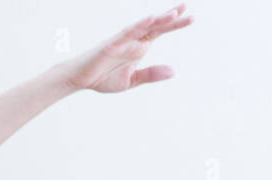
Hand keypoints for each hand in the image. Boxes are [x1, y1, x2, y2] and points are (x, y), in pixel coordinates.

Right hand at [56, 4, 193, 93]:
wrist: (81, 79)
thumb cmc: (104, 77)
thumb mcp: (133, 80)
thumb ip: (152, 74)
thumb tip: (174, 71)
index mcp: (139, 46)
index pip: (160, 32)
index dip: (174, 24)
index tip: (190, 17)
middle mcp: (133, 40)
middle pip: (156, 26)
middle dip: (171, 17)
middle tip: (187, 7)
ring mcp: (123, 40)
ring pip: (144, 27)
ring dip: (159, 20)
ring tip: (175, 13)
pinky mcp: (112, 44)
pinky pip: (128, 33)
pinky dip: (139, 26)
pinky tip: (150, 19)